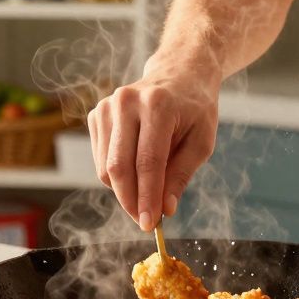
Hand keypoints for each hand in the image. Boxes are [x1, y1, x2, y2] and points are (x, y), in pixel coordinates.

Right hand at [87, 60, 219, 230]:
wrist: (179, 73)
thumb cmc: (195, 109)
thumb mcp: (202, 142)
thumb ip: (181, 175)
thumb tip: (164, 209)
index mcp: (158, 105)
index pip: (147, 162)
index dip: (147, 197)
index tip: (151, 224)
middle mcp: (126, 102)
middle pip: (119, 166)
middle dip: (131, 201)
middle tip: (145, 221)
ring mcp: (107, 106)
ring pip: (106, 167)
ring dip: (124, 191)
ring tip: (147, 193)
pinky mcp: (96, 114)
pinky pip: (101, 160)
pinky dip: (116, 176)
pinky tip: (136, 170)